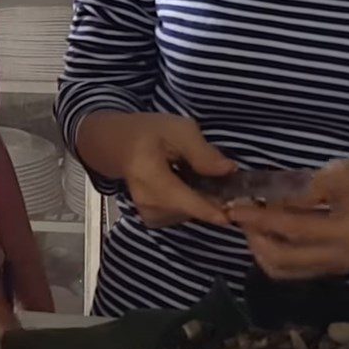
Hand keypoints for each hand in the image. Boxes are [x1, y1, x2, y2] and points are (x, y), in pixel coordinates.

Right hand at [77, 112, 235, 227]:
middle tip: (228, 187)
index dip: (206, 209)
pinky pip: (181, 216)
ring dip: (202, 202)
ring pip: (187, 215)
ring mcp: (147, 212)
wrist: (119, 146)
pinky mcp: (152, 218)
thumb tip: (229, 170)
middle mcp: (145, 200)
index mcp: (148, 174)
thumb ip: (202, 151)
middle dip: (211, 202)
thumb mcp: (179, 129)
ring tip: (205, 182)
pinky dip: (192, 205)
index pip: (180, 198)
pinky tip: (191, 189)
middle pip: (188, 210)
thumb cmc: (150, 133)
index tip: (229, 216)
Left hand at [228, 160, 348, 279]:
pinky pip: (294, 271)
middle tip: (242, 216)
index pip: (293, 228)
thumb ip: (302, 191)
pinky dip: (274, 255)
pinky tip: (267, 234)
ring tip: (252, 225)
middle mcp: (343, 258)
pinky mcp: (332, 272)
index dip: (260, 219)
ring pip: (284, 271)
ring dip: (261, 250)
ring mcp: (338, 269)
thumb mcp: (339, 174)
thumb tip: (265, 203)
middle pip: (284, 259)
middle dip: (256, 238)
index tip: (235, 208)